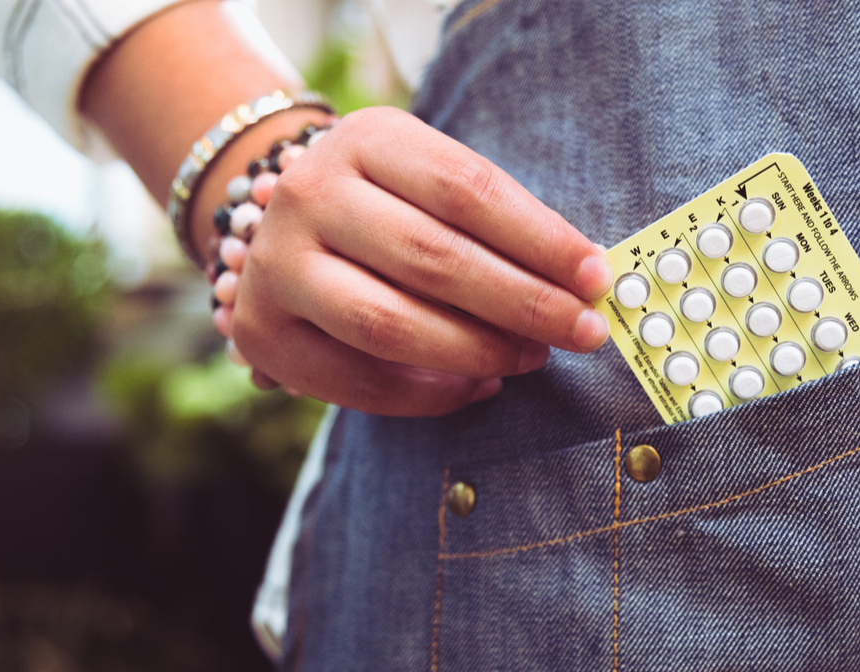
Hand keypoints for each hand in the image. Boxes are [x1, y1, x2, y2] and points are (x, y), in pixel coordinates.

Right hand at [230, 107, 612, 415]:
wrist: (279, 228)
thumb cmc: (387, 207)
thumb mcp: (429, 183)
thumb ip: (497, 225)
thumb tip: (584, 280)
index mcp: (364, 139)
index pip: (465, 189)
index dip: (540, 238)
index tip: (597, 277)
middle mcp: (308, 194)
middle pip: (433, 258)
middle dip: (523, 303)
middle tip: (583, 330)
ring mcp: (276, 266)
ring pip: (390, 325)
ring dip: (479, 351)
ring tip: (532, 357)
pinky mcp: (262, 334)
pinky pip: (361, 381)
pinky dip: (433, 393)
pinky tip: (480, 384)